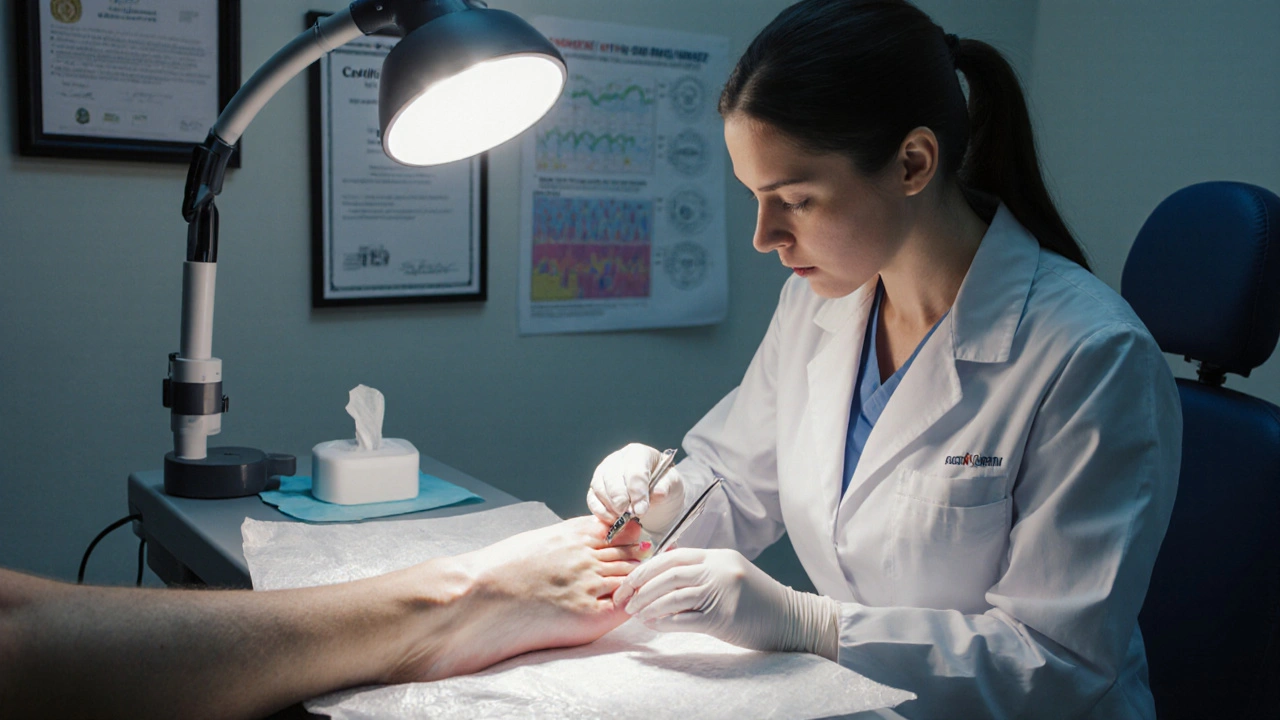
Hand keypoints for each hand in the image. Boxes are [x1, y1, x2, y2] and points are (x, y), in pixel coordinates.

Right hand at [391, 516, 646, 680]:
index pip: (621, 530)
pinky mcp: (588, 614)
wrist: (477, 595)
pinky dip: (633, 604)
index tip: (640, 543)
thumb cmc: (497, 571)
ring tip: (646, 586)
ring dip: (640, 582)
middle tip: (653, 564)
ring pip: (631, 578)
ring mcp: (589, 583)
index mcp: (572, 533)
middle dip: (643, 560)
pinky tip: (635, 606)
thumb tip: (583, 543)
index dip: (634, 538)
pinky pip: (624, 607)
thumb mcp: (536, 541)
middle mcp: (586, 555)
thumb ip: (565, 540)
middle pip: (631, 553)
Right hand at [587, 443, 685, 536]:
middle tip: (630, 515)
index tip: (642, 509)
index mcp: (638, 453)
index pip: (634, 470)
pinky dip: (601, 512)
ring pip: (600, 488)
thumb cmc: (663, 485)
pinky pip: (592, 499)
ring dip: (611, 507)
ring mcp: (603, 472)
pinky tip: (613, 520)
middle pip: (612, 478)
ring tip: (624, 519)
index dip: (637, 491)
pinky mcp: (596, 488)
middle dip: (621, 500)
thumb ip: (666, 486)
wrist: (655, 496)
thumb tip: (657, 493)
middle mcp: (617, 459)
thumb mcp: (672, 485)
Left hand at [613, 547, 839, 658]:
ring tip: (635, 614)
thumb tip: (660, 576)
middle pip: (668, 574)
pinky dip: (665, 623)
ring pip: (673, 596)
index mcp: (717, 556)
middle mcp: (718, 569)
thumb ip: (700, 571)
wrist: (790, 618)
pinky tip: (654, 626)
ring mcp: (722, 592)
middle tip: (623, 600)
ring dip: (648, 606)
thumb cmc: (755, 599)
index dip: (645, 568)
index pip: (672, 556)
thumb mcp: (728, 574)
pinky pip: (685, 619)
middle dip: (640, 588)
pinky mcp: (724, 617)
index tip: (628, 581)